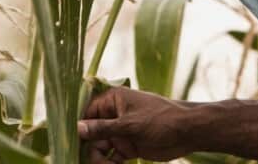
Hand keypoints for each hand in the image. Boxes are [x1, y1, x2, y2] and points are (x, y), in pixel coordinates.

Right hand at [77, 86, 195, 162]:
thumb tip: (77, 128)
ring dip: (98, 159)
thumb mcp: (130, 124)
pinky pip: (111, 157)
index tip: (69, 140)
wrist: (188, 132)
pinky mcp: (127, 147)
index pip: (86, 112)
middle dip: (87, 147)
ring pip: (99, 147)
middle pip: (90, 133)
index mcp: (113, 100)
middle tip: (91, 160)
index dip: (77, 126)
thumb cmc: (161, 119)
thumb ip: (103, 128)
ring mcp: (120, 132)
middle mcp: (114, 115)